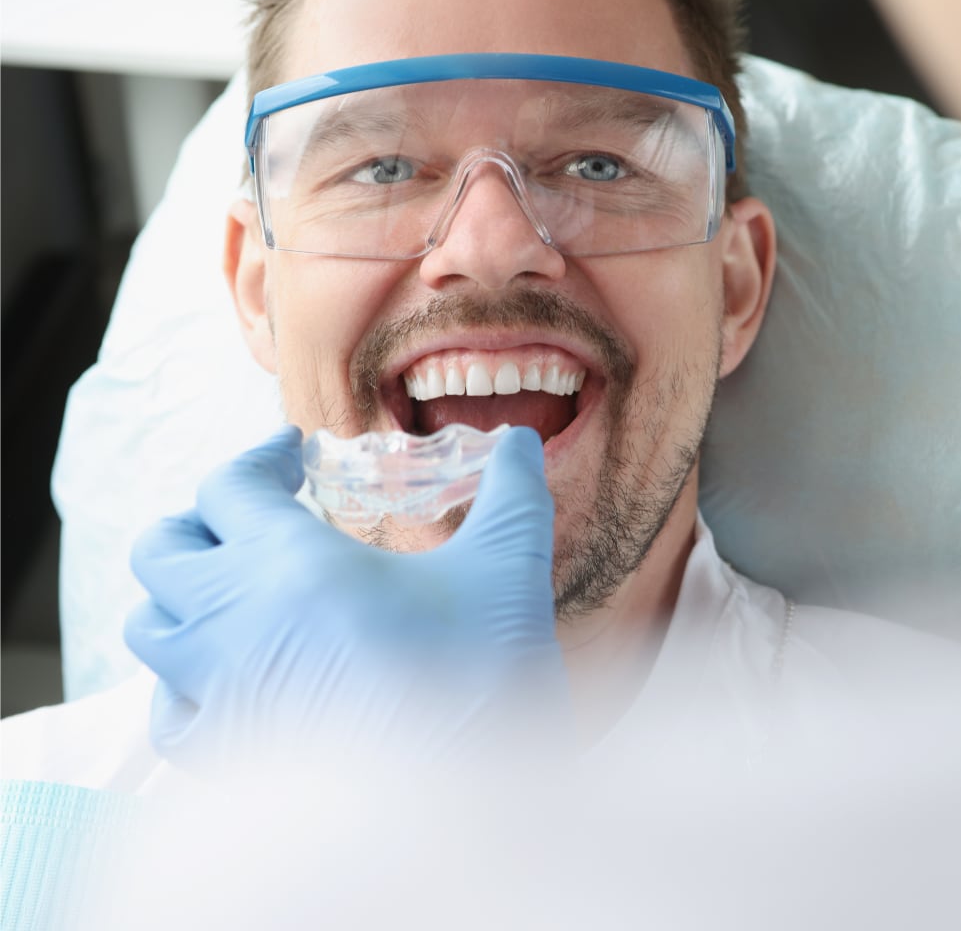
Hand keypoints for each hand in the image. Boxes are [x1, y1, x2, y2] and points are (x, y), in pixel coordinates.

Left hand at [125, 425, 567, 776]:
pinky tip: (229, 676)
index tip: (292, 454)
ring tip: (233, 589)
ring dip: (181, 595)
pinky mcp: (222, 755)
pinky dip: (182, 680)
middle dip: (202, 519)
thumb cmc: (478, 677)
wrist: (459, 809)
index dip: (260, 457)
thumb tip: (520, 440)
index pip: (229, 485)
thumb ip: (512, 493)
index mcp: (289, 561)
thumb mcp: (507, 569)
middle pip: (163, 546)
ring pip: (150, 623)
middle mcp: (232, 618)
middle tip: (250, 516)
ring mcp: (216, 691)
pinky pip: (167, 709)